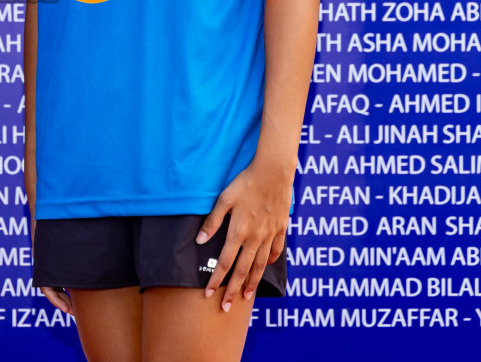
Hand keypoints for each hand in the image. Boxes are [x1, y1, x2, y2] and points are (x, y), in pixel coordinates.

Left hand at [197, 161, 292, 311]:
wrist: (274, 172)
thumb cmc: (246, 183)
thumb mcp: (224, 199)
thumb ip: (212, 221)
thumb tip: (200, 241)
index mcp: (238, 232)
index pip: (223, 263)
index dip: (216, 280)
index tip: (209, 294)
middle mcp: (255, 238)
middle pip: (242, 270)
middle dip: (232, 290)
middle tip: (227, 307)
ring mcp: (270, 235)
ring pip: (260, 265)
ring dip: (252, 282)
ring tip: (246, 296)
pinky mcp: (281, 229)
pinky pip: (275, 251)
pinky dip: (269, 262)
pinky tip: (265, 267)